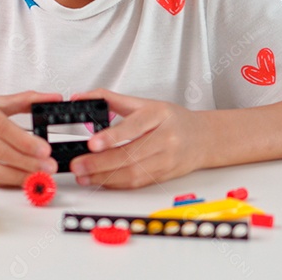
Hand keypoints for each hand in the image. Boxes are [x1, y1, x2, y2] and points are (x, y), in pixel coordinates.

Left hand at [68, 89, 209, 188]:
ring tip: (83, 175)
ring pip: (133, 172)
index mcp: (159, 115)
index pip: (134, 126)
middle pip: (130, 154)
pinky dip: (117, 183)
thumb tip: (82, 97)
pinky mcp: (164, 175)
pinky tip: (101, 181)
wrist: (203, 138)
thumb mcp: (144, 103)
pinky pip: (138, 182)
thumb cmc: (172, 119)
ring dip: (105, 177)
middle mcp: (166, 138)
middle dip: (99, 163)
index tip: (92, 143)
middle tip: (78, 164)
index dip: (112, 136)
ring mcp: (167, 159)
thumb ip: (111, 99)